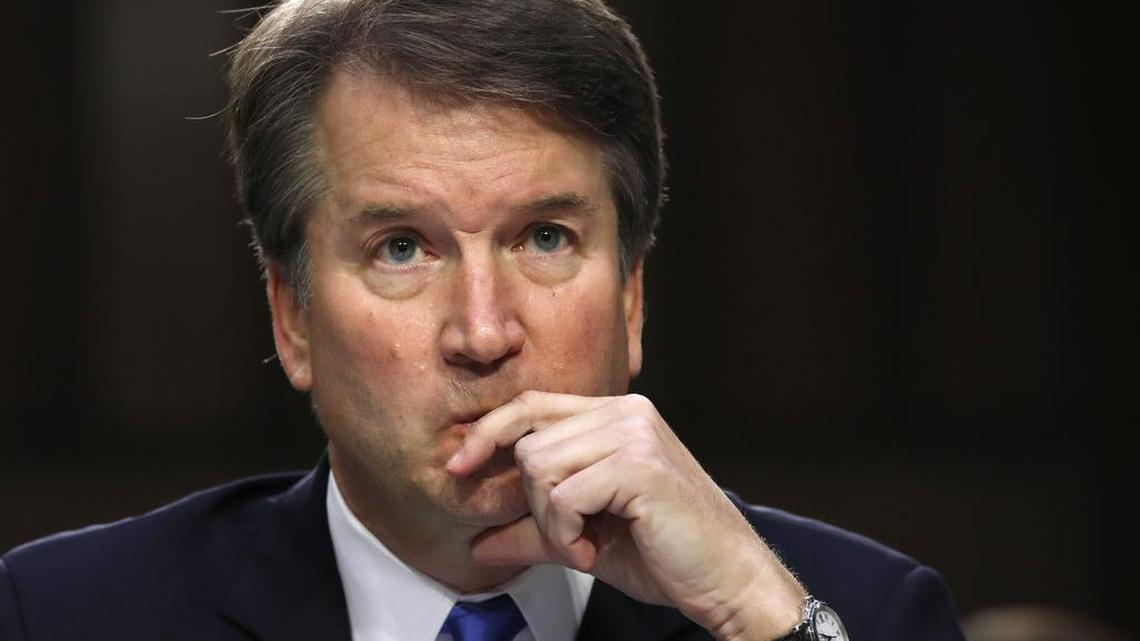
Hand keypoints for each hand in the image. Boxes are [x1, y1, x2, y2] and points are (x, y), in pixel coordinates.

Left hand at [446, 391, 805, 640]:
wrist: (729, 582)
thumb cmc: (668, 556)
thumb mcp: (586, 539)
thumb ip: (534, 530)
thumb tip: (477, 543)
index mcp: (617, 416)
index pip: (533, 405)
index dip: (489, 433)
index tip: (458, 468)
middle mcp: (627, 412)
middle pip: (529, 440)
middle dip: (532, 502)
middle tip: (569, 539)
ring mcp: (635, 433)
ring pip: (540, 466)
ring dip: (551, 523)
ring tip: (586, 546)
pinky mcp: (639, 465)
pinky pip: (563, 496)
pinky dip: (566, 535)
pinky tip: (595, 552)